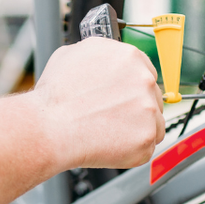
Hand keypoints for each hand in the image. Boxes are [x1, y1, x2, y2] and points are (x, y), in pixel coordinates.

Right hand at [30, 37, 164, 168]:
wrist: (50, 127)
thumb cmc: (55, 95)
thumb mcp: (71, 54)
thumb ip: (99, 54)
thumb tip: (104, 60)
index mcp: (129, 56)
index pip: (146, 72)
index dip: (133, 88)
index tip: (124, 98)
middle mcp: (144, 79)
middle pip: (153, 97)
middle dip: (137, 109)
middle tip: (113, 118)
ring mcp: (148, 108)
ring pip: (154, 122)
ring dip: (138, 129)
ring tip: (109, 133)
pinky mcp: (147, 135)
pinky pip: (148, 145)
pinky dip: (133, 149)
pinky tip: (112, 145)